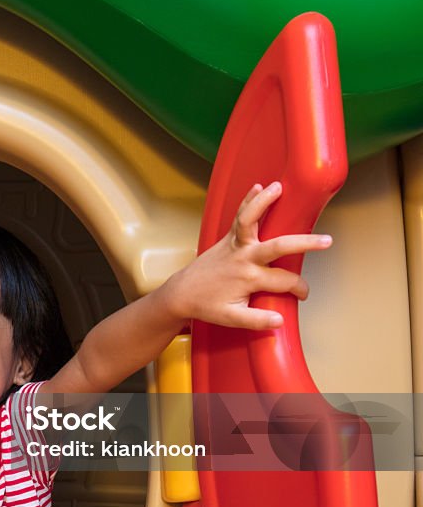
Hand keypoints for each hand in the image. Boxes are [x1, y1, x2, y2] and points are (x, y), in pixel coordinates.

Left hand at [164, 182, 331, 329]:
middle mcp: (243, 258)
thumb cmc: (206, 305)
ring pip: (249, 220)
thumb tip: (280, 320)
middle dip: (304, 243)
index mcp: (248, 279)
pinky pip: (238, 216)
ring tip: (279, 188)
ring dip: (264, 202)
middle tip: (326, 241)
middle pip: (278, 246)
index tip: (303, 295)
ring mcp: (234, 245)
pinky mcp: (227, 238)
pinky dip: (247, 200)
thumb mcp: (232, 318)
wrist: (181, 293)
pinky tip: (258, 186)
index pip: (285, 281)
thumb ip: (257, 320)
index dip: (299, 288)